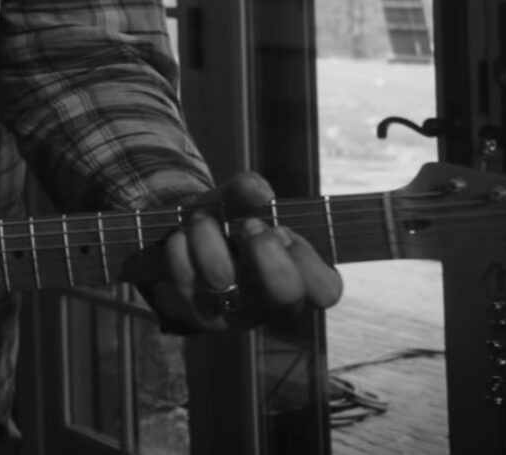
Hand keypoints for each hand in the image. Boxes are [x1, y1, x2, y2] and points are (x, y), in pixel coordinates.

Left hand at [146, 171, 343, 330]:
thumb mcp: (239, 204)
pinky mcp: (196, 315)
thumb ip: (248, 190)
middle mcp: (271, 305)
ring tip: (201, 219)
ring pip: (223, 281)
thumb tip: (258, 191)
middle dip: (268, 253)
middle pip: (286, 296)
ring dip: (209, 238)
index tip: (282, 231)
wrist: (183, 251)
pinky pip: (185, 279)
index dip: (306, 258)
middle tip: (251, 226)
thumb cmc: (227, 228)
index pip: (325, 290)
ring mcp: (234, 315)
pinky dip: (180, 248)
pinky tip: (181, 237)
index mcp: (299, 282)